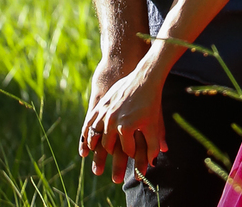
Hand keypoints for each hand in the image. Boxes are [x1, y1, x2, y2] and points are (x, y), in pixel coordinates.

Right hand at [81, 59, 166, 185]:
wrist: (144, 78)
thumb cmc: (151, 103)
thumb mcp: (154, 126)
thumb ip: (153, 146)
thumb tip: (152, 164)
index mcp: (126, 128)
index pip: (127, 150)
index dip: (132, 153)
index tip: (136, 154)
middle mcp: (112, 121)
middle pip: (108, 145)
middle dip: (112, 153)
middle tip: (114, 154)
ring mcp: (105, 111)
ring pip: (95, 133)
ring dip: (94, 143)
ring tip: (95, 150)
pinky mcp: (102, 103)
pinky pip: (90, 120)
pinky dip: (87, 131)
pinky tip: (87, 137)